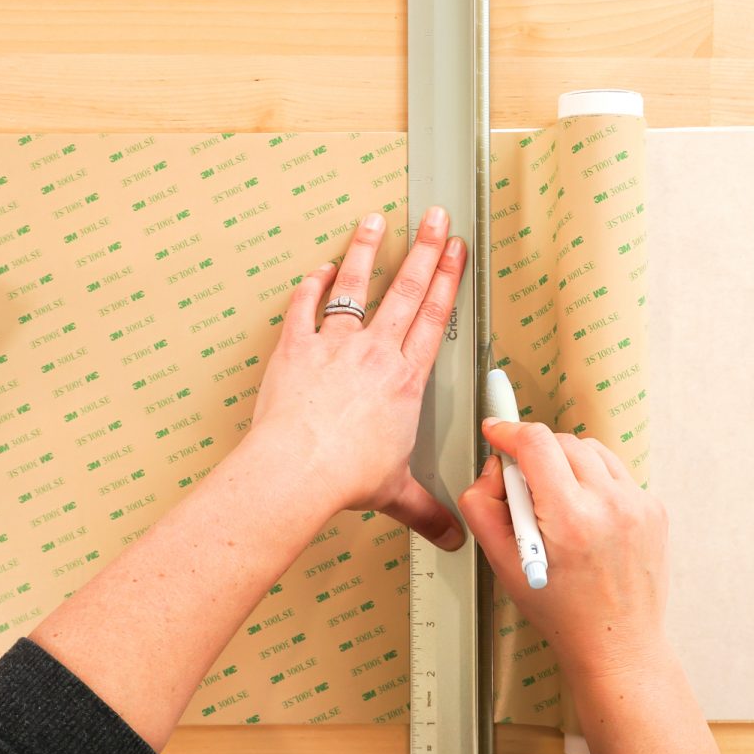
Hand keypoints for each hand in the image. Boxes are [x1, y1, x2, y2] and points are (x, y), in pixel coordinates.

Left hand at [246, 205, 467, 550]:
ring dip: (367, 250)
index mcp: (405, 380)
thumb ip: (426, 510)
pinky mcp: (295, 347)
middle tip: (436, 217)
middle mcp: (375, 353)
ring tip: (376, 220)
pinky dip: (311, 286)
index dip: (449, 280)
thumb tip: (452, 535)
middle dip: (425, 248)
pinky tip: (319, 269)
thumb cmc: (346, 477)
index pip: (434, 318)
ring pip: (356, 286)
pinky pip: (304, 307)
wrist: (299, 469)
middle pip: (406, 289)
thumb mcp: (396, 493)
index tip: (458, 252)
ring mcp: (334, 345)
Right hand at [458, 420, 668, 682]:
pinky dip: (595, 483)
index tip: (496, 432)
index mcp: (569, 518)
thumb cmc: (560, 610)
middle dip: (536, 454)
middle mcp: (609, 504)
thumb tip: (494, 468)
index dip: (509, 431)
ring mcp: (638, 505)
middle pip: (561, 441)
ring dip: (567, 464)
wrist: (617, 645)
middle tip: (526, 491)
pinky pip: (615, 473)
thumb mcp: (502, 564)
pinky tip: (587, 518)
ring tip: (559, 504)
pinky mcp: (654, 509)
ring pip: (591, 450)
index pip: (536, 442)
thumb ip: (483, 507)